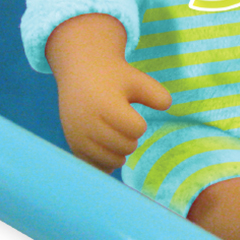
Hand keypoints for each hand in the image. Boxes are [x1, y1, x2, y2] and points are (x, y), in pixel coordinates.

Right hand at [45, 14, 171, 171]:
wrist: (81, 72)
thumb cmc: (113, 77)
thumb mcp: (137, 80)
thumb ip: (156, 93)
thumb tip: (166, 105)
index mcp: (105, 105)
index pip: (136, 130)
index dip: (139, 123)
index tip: (130, 112)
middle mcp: (88, 123)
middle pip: (126, 147)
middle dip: (131, 137)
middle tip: (122, 122)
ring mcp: (78, 137)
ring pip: (112, 161)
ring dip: (121, 151)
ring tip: (116, 133)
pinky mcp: (73, 146)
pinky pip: (96, 167)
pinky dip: (106, 161)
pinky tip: (107, 146)